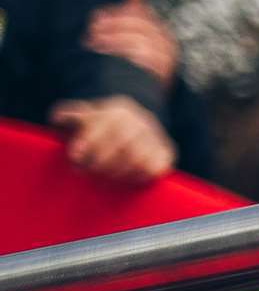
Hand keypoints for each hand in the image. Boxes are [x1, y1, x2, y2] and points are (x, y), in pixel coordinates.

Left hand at [48, 96, 174, 184]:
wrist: (132, 129)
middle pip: (123, 143)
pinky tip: (123, 180)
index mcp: (118, 111)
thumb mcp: (80, 118)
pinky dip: (137, 177)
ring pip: (139, 158)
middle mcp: (141, 122)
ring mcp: (157, 138)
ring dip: (117, 173)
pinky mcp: (167, 155)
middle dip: (100, 162)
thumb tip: (58, 117)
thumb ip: (65, 115)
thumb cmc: (97, 130)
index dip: (89, 141)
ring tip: (101, 180)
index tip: (74, 157)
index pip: (106, 124)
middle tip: (84, 173)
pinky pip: (155, 169)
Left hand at [83, 0, 177, 86]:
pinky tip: (102, 55)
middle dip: (112, 27)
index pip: (139, 14)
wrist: (140, 103)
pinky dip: (119, 53)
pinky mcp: (161, 72)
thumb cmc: (132, 65)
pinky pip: (140, 56)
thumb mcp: (134, 36)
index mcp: (161, 32)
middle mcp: (168, 45)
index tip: (94, 20)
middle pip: (138, 25)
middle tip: (90, 31)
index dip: (115, 14)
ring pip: (138, 39)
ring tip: (92, 44)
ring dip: (112, 40)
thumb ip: (134, 10)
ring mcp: (166, 59)